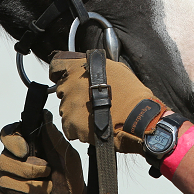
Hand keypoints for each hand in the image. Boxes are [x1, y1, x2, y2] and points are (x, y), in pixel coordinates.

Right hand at [0, 110, 85, 193]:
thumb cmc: (71, 178)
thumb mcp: (68, 155)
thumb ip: (54, 136)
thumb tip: (45, 114)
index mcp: (27, 146)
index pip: (7, 135)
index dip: (12, 142)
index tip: (25, 151)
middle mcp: (13, 162)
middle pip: (4, 161)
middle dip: (29, 170)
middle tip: (47, 173)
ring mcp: (8, 182)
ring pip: (5, 182)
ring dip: (32, 188)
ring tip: (47, 191)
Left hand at [50, 51, 169, 153]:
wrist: (137, 118)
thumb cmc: (131, 94)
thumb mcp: (115, 68)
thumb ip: (96, 67)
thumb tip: (90, 67)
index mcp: (78, 69)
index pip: (56, 65)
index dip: (60, 71)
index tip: (63, 76)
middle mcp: (69, 85)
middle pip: (63, 90)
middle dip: (74, 95)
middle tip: (92, 101)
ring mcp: (68, 106)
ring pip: (67, 109)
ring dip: (77, 112)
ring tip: (97, 114)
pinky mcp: (70, 124)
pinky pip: (70, 126)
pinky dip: (79, 128)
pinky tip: (94, 125)